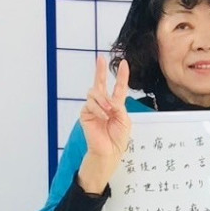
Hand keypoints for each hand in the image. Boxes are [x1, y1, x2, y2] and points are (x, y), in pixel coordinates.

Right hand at [77, 55, 130, 192]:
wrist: (109, 151)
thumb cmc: (118, 138)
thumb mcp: (124, 119)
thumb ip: (118, 106)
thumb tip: (109, 100)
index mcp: (116, 105)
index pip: (118, 87)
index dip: (121, 76)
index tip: (124, 63)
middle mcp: (103, 104)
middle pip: (100, 83)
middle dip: (99, 70)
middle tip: (100, 59)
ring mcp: (93, 108)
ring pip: (95, 93)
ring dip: (103, 100)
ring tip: (109, 111)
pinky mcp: (86, 114)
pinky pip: (90, 105)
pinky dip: (99, 109)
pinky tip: (103, 117)